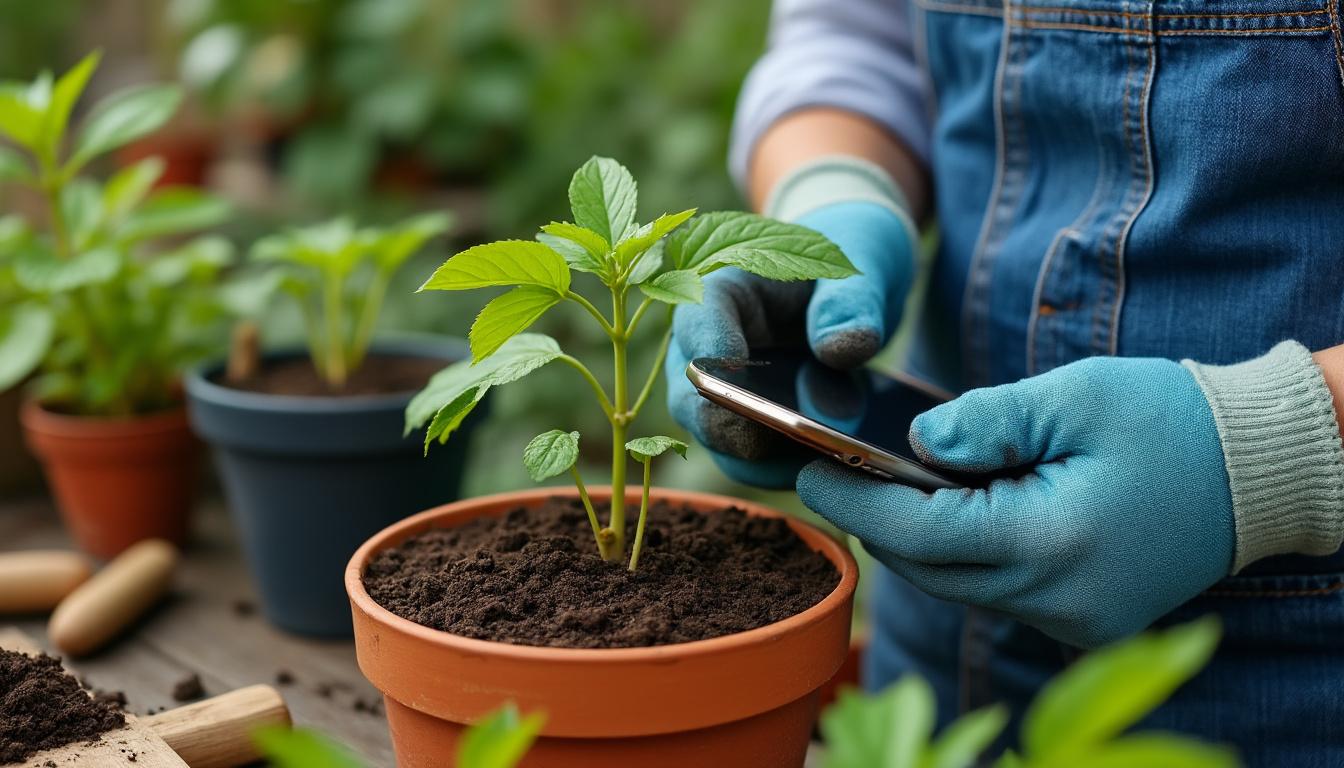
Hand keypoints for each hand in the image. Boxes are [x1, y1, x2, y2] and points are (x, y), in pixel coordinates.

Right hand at [666, 201, 916, 487]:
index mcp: (721, 290)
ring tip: (823, 463)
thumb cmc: (848, 259)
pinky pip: (755, 462)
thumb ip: (852, 300)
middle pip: (692, 399)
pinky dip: (789, 470)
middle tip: (778, 440)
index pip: (698, 319)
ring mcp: (722, 396)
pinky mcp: (749, 429)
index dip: (711, 350)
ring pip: (720, 442)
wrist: (851, 291)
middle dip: (731, 426)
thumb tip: (841, 350)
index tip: (737, 371)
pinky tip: (836, 470)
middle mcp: (705, 350)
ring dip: (766, 460)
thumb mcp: (862, 263)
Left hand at [797, 356, 1235, 647]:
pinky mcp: (1081, 622)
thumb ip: (984, 421)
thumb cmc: (1170, 420)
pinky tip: (949, 508)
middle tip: (830, 471)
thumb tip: (909, 447)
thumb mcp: (1074, 396)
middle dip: (871, 523)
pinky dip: (962, 553)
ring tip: (881, 484)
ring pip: (957, 585)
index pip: (918, 534)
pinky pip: (995, 592)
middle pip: (927, 569)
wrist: (1258, 472)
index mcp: (1053, 541)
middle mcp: (1057, 599)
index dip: (851, 501)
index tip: (804, 467)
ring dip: (915, 540)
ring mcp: (1071, 621)